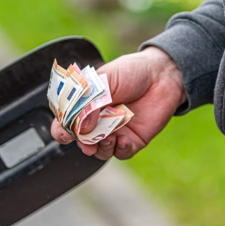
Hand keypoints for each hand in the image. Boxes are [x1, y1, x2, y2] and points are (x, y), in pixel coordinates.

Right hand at [50, 47, 185, 159]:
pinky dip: (120, 149)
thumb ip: (91, 103)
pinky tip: (124, 139)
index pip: (66, 122)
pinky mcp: (131, 141)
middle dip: (82, 144)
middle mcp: (97, 121)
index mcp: (85, 105)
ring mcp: (114, 132)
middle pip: (80, 141)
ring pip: (99, 151)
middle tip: (86, 142)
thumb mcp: (106, 80)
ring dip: (100, 148)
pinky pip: (121, 153)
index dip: (61, 130)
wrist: (162, 75)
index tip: (64, 133)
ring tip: (108, 138)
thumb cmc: (131, 72)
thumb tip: (82, 126)